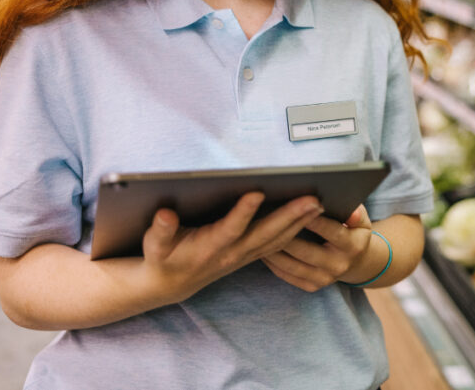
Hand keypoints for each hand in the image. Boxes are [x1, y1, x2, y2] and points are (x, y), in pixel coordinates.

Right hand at [138, 192, 322, 304]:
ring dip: (300, 223)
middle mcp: (232, 252)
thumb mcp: (154, 246)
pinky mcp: (251, 254)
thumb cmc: (163, 258)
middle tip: (313, 199)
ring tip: (320, 204)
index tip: (256, 192)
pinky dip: (297, 230)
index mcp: (210, 247)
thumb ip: (160, 230)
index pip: (230, 228)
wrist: (172, 283)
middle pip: (266, 234)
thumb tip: (165, 214)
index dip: (243, 212)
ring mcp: (245, 255)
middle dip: (290, 216)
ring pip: (278, 239)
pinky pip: (279, 243)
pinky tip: (311, 217)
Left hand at [262, 204, 375, 291]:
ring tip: (258, 234)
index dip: (314, 221)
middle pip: (307, 251)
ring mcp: (324, 279)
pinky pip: (287, 275)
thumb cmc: (353, 231)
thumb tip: (352, 211)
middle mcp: (339, 265)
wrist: (356, 262)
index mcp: (353, 246)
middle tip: (267, 220)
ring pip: (292, 265)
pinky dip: (272, 262)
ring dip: (273, 250)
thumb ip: (357, 213)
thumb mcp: (361, 221)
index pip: (332, 232)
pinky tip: (261, 249)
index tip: (297, 207)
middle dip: (286, 235)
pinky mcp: (312, 287)